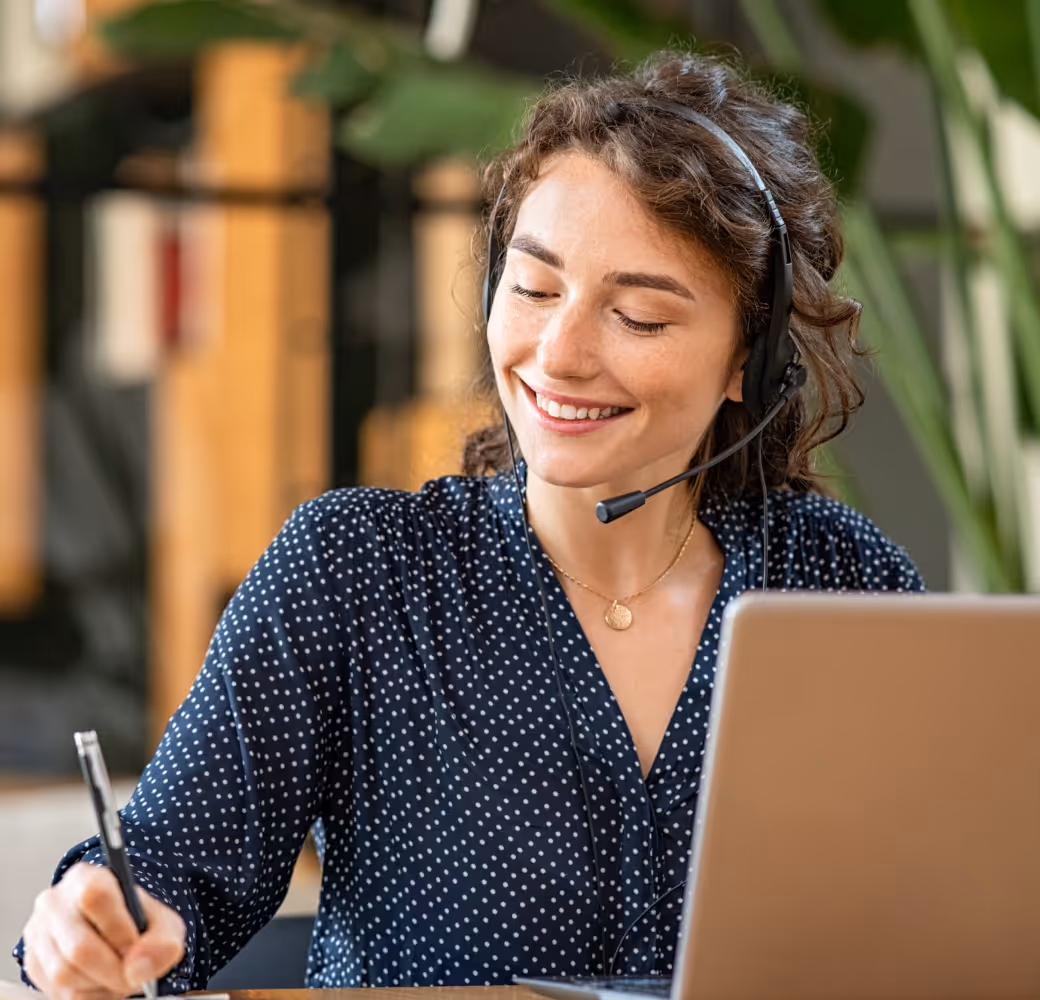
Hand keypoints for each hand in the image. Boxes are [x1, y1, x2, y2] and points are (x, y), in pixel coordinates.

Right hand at [22, 862, 185, 999]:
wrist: (116, 933)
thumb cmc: (137, 923)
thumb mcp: (163, 924)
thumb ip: (162, 942)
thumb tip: (139, 968)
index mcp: (86, 878)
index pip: (94, 896)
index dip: (118, 929)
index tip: (137, 947)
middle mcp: (55, 902)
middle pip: (79, 946)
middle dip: (114, 970)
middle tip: (134, 976)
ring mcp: (39, 934)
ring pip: (65, 974)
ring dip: (101, 985)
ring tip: (121, 977)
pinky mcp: (34, 963)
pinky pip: (59, 992)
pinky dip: (88, 995)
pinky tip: (103, 982)